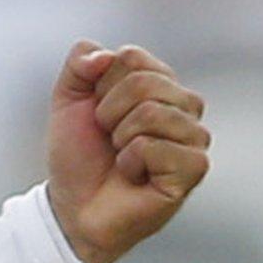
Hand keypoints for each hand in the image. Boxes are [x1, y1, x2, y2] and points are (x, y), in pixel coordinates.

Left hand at [46, 42, 209, 262]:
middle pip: (143, 82)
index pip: (132, 56)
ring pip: (152, 112)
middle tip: (110, 139)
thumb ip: (81, 63)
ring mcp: (192, 137)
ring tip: (123, 157)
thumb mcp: (68, 99)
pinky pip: (156, 147)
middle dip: (109, 112)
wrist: (74, 206)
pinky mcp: (194, 168)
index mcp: (158, 83)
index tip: (98, 113)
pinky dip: (132, 162)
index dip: (101, 86)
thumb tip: (105, 55)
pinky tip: (135, 175)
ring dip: (121, 138)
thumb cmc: (80, 156)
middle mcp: (183, 106)